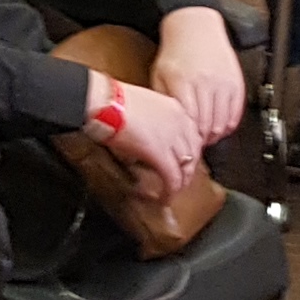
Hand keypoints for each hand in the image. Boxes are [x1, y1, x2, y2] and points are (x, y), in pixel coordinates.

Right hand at [82, 77, 202, 196]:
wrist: (105, 103)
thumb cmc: (113, 102)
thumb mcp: (142, 106)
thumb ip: (152, 120)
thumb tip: (148, 136)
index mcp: (175, 108)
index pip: (193, 134)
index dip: (189, 151)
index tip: (183, 160)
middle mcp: (180, 122)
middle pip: (194, 152)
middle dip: (187, 169)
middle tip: (180, 179)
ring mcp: (173, 138)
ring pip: (186, 167)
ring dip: (180, 182)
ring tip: (172, 191)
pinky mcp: (161, 154)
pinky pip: (173, 178)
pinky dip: (170, 191)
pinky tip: (164, 197)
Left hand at [146, 7, 246, 146]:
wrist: (196, 28)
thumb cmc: (176, 52)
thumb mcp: (160, 76)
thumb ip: (164, 101)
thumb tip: (166, 125)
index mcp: (183, 84)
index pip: (188, 122)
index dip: (187, 138)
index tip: (184, 145)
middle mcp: (205, 84)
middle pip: (207, 126)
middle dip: (201, 140)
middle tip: (195, 146)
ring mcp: (223, 84)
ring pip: (223, 123)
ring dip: (215, 135)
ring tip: (206, 137)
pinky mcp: (236, 83)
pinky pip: (236, 113)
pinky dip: (228, 125)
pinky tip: (219, 126)